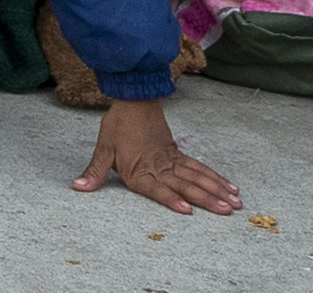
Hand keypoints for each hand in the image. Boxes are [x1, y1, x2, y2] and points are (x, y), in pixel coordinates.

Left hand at [72, 99, 239, 216]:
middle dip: (208, 199)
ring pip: (198, 177)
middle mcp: (160, 168)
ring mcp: (172, 161)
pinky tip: (230, 186)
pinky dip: (215, 177)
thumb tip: (77, 187)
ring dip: (217, 190)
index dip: (172, 199)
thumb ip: (95, 172)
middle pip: (186, 185)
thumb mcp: (103, 149)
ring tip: (235, 203)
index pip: (158, 189)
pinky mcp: (179, 154)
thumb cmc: (117, 126)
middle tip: (227, 210)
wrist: (133, 100)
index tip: (188, 210)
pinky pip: (200, 168)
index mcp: (140, 172)